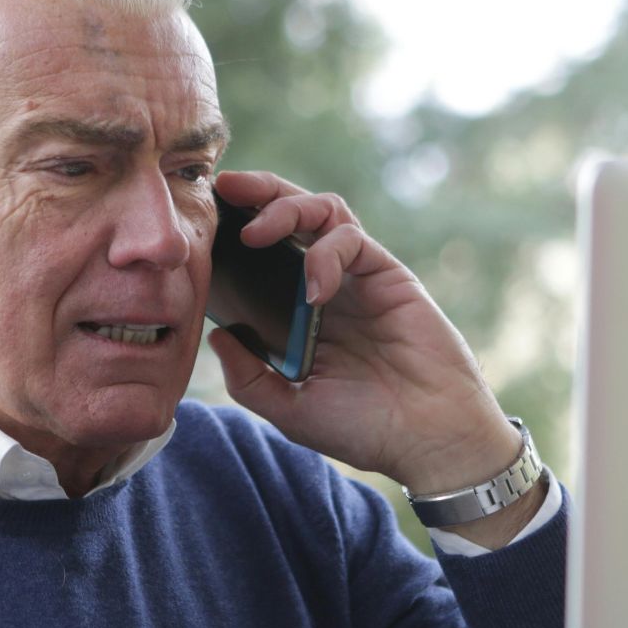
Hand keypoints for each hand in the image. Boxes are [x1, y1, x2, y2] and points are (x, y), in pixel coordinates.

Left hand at [207, 170, 520, 498]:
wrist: (426, 440)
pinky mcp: (388, 274)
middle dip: (257, 193)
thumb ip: (250, 378)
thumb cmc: (363, 429)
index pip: (261, 255)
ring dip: (286, 208)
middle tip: (223, 187)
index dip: (233, 230)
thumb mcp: (290, 410)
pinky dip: (327, 253)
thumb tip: (216, 336)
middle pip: (290, 216)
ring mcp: (357, 277)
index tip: (201, 220)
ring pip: (322, 211)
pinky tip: (315, 290)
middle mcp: (326, 286)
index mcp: (298, 314)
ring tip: (257, 233)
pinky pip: (352, 239)